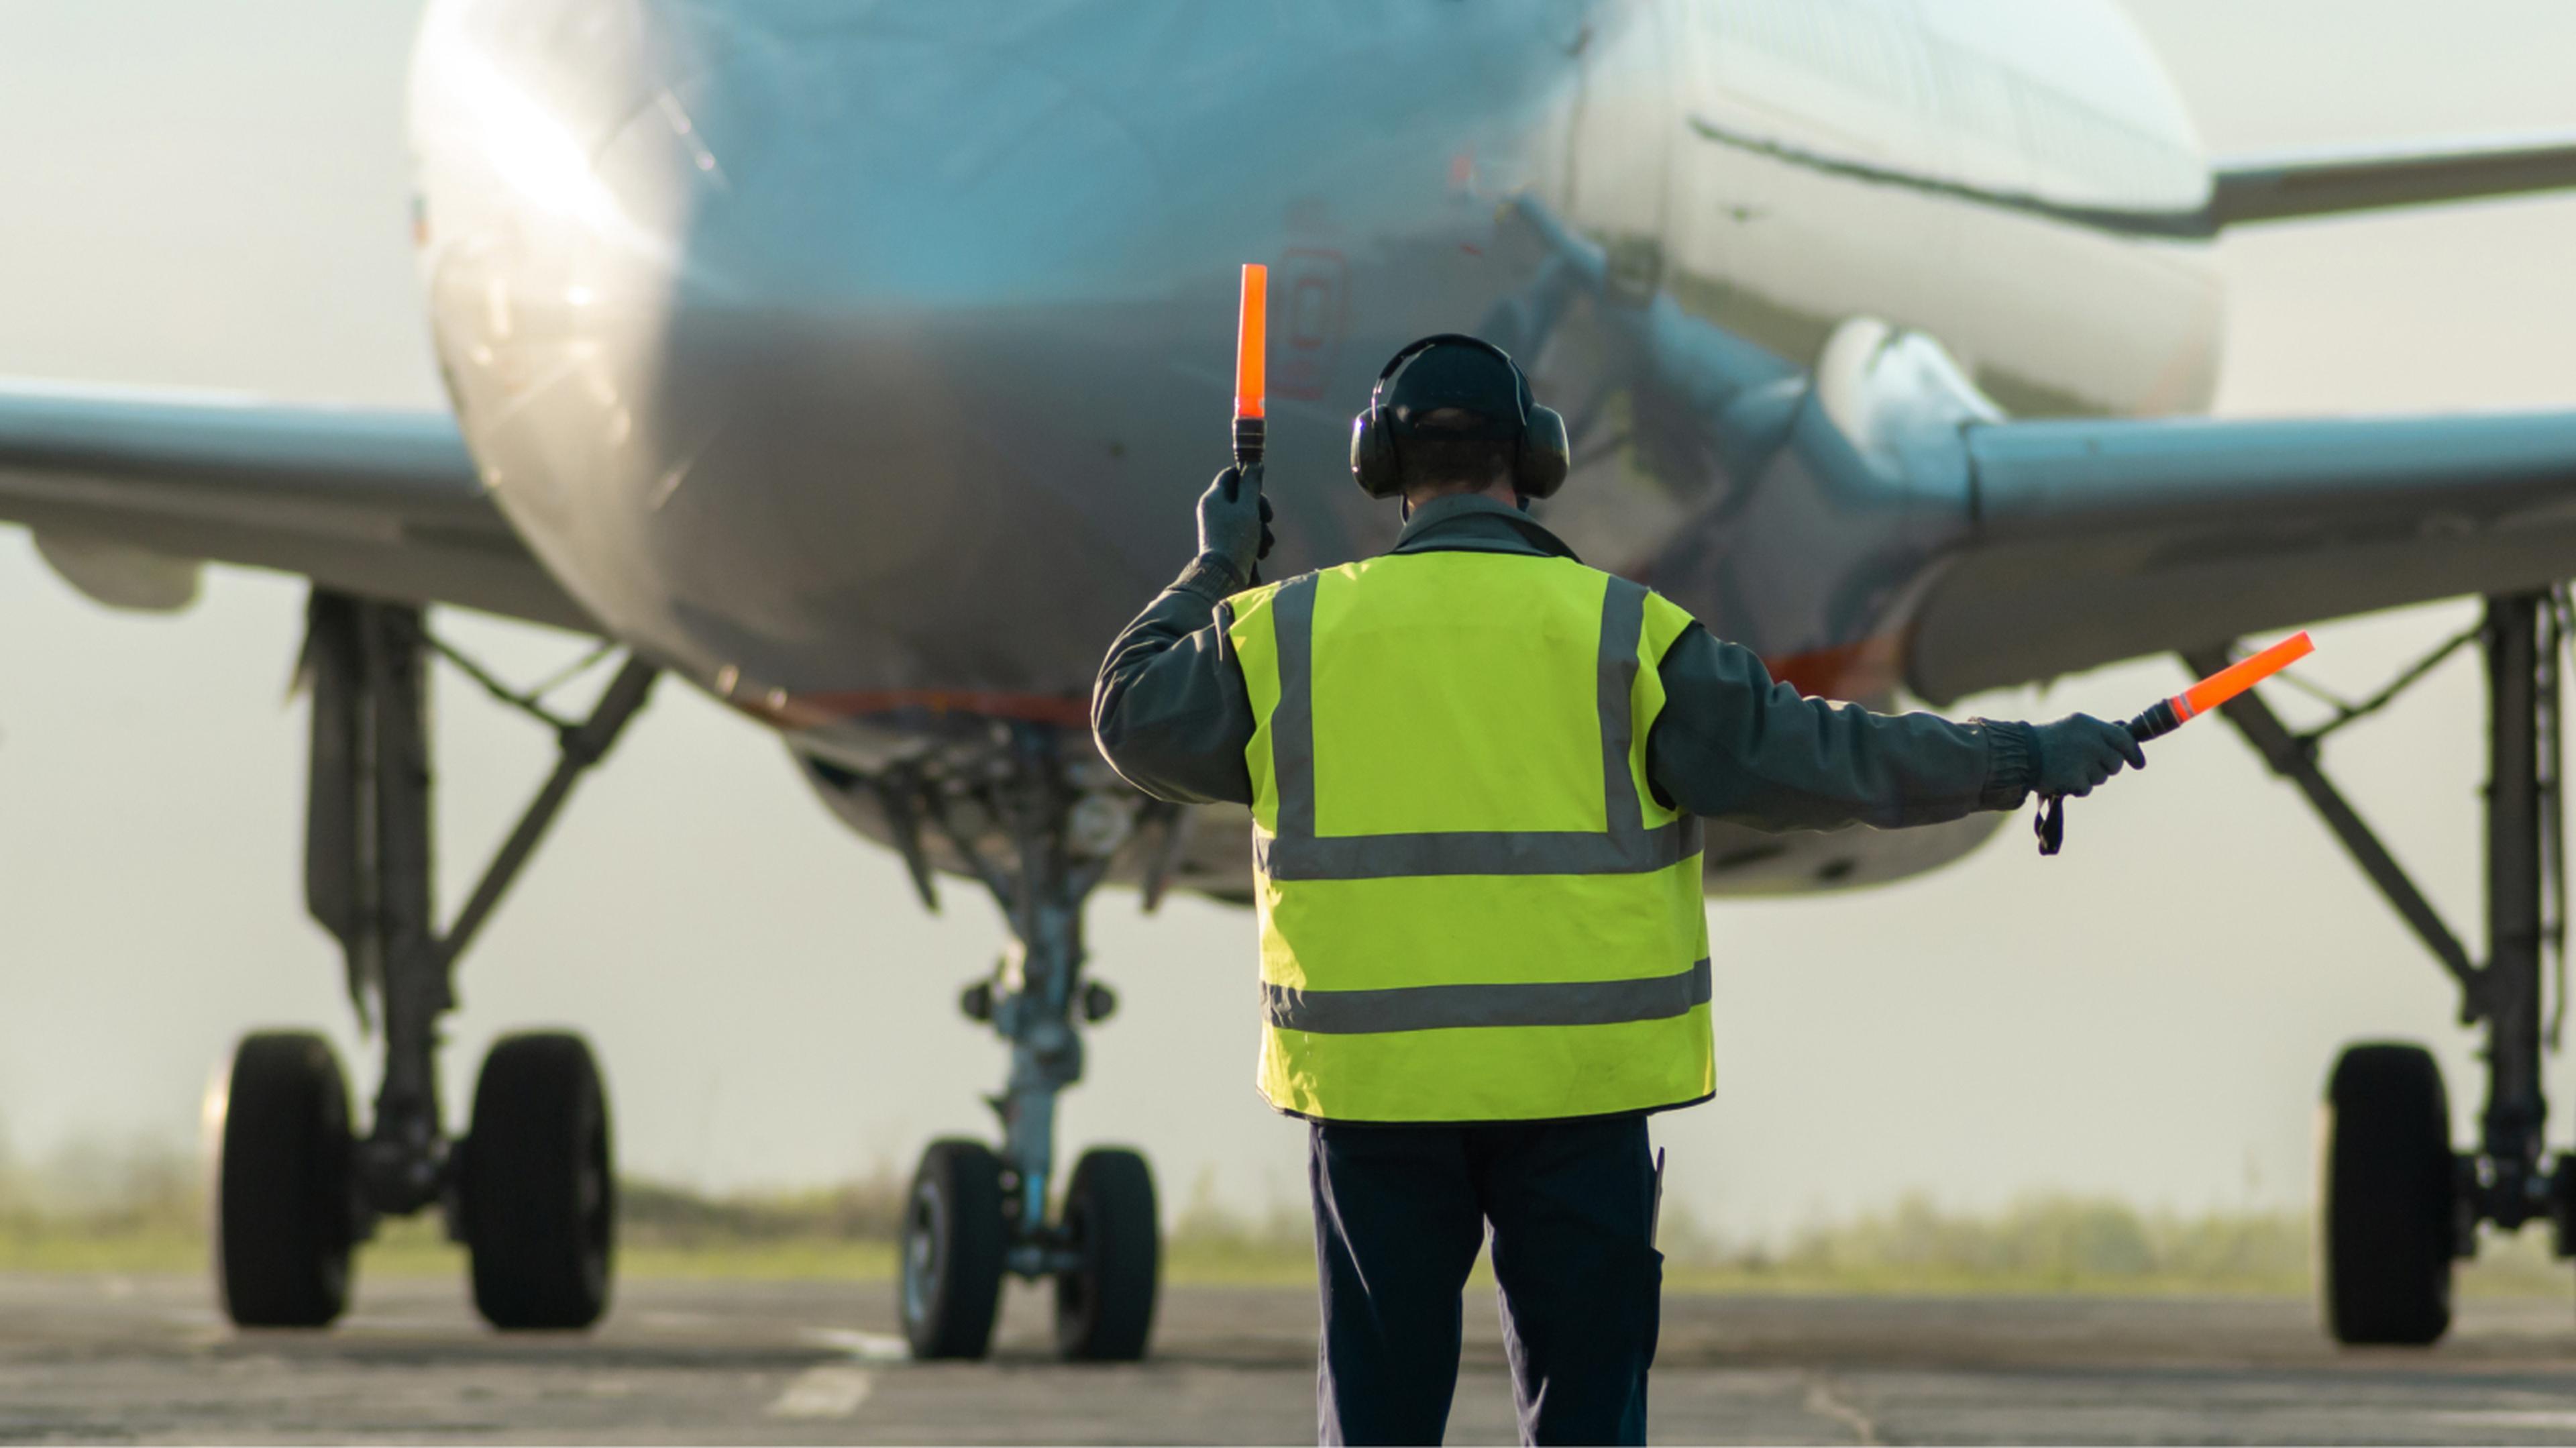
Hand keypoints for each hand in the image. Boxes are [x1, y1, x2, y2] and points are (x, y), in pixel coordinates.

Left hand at [1195, 464, 1273, 581]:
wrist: (1223, 577)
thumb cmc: (1235, 540)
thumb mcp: (1248, 508)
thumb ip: (1251, 485)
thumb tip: (1254, 463)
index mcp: (1214, 497)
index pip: (1230, 475)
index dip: (1248, 477)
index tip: (1261, 486)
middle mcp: (1213, 510)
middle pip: (1242, 497)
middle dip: (1260, 508)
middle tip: (1268, 519)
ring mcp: (1218, 527)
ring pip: (1246, 517)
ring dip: (1260, 528)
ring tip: (1265, 545)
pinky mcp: (1225, 543)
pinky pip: (1243, 534)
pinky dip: (1254, 540)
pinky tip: (1260, 554)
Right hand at [2032, 714, 2144, 797]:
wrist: (2017, 754)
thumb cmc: (2044, 740)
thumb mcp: (2072, 727)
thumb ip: (2097, 733)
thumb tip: (2123, 736)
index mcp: (2089, 725)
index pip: (2123, 738)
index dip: (2134, 753)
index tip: (2139, 764)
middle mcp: (2090, 741)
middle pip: (2115, 763)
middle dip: (2106, 768)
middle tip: (2089, 767)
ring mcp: (2083, 761)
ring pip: (2101, 778)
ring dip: (2089, 778)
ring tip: (2068, 769)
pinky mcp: (2075, 778)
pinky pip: (2086, 789)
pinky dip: (2076, 787)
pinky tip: (2062, 778)